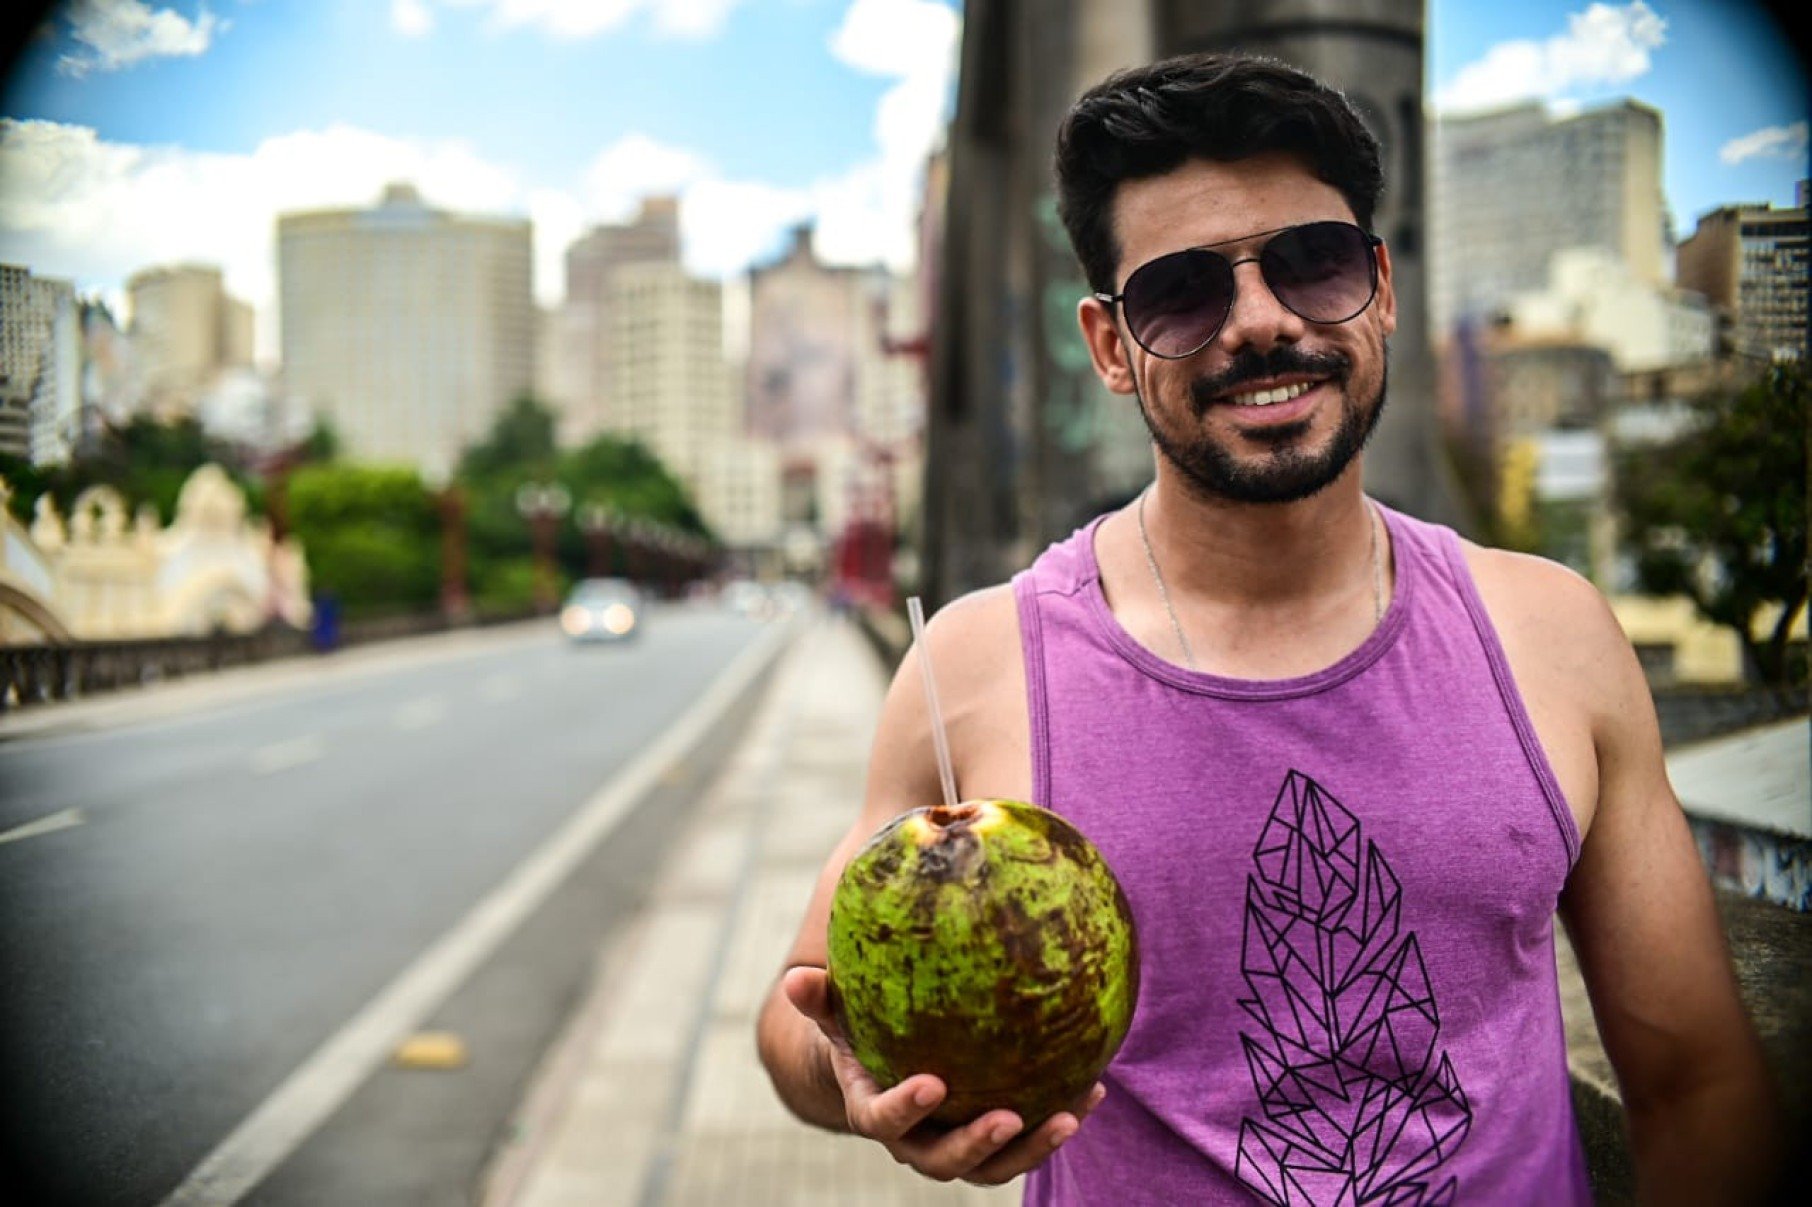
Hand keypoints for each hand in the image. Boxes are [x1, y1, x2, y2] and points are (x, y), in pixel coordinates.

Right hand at [781, 965, 1104, 1184]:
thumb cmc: (858, 1030)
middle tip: (1010, 1118)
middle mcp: (913, 1141)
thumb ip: (821, 999)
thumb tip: (796, 978)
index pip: (883, 1120)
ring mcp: (955, 1146)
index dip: (906, 1108)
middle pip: (943, 1160)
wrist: (881, 1068)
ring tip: (1072, 1114)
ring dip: (1034, 1146)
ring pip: (992, 1165)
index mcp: (873, 1109)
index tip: (935, 1083)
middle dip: (978, 1145)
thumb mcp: (838, 1013)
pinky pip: (1026, 1141)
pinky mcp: (993, 1141)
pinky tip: (1094, 1089)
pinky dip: (1059, 1120)